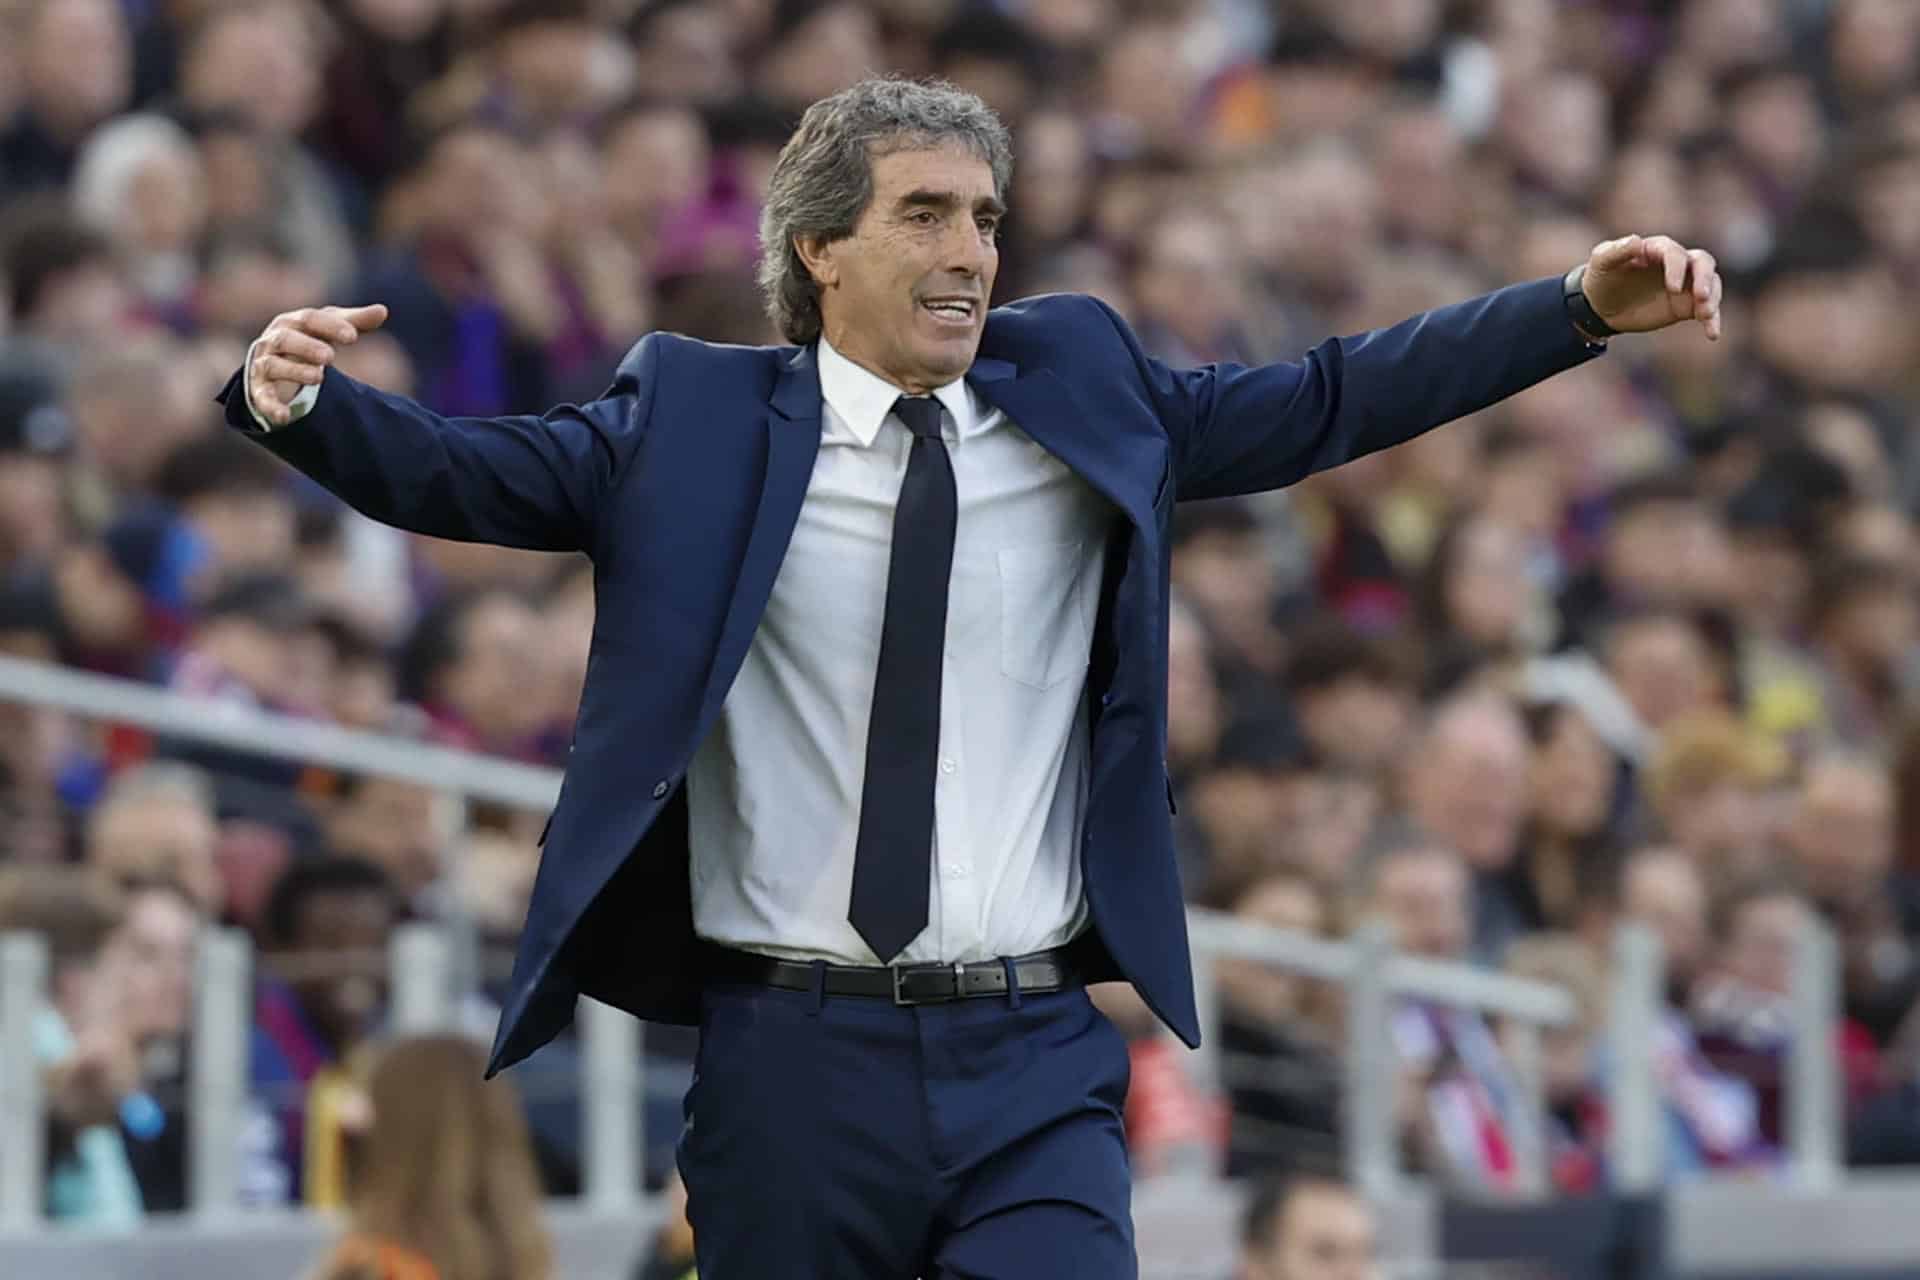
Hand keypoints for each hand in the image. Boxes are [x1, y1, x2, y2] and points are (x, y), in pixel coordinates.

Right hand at [247, 304, 389, 425]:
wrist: (276, 368)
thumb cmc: (307, 342)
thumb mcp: (329, 330)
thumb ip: (354, 322)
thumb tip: (383, 311)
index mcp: (291, 323)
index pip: (309, 319)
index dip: (330, 326)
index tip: (353, 336)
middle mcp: (273, 341)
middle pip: (286, 339)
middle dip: (307, 346)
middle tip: (329, 356)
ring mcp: (263, 366)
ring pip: (273, 365)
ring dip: (294, 371)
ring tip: (319, 376)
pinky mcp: (260, 391)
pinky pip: (262, 399)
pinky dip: (271, 406)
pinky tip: (285, 416)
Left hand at [1581, 234, 1722, 340]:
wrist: (1601, 305)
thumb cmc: (1602, 277)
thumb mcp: (1601, 262)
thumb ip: (1616, 251)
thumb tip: (1636, 240)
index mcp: (1657, 248)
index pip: (1675, 253)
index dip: (1677, 269)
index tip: (1673, 289)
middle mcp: (1677, 263)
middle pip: (1703, 263)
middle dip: (1705, 278)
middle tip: (1702, 297)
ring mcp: (1685, 284)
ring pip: (1711, 284)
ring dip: (1713, 299)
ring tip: (1705, 315)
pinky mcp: (1686, 305)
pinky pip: (1706, 310)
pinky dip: (1712, 321)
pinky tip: (1712, 334)